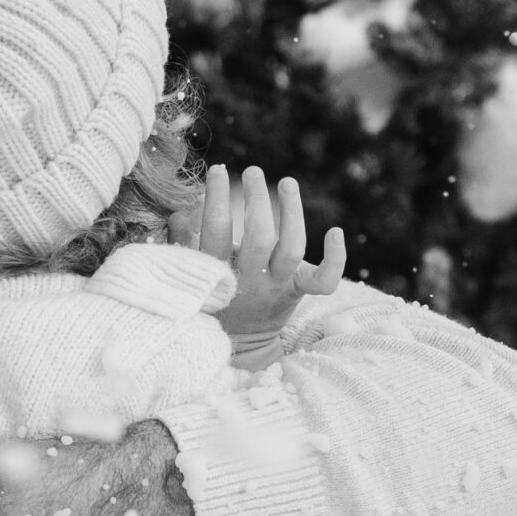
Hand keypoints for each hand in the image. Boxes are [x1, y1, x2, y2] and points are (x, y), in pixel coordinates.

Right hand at [174, 164, 345, 345]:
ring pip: (292, 249)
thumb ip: (182, 244)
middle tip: (253, 172)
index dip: (217, 199)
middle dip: (257, 200)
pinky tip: (335, 231)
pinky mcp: (299, 292)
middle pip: (260, 238)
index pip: (216, 232)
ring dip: (292, 212)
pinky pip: (324, 280)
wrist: (241, 344)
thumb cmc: (213, 299)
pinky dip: (335, 257)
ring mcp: (277, 288)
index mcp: (218, 276)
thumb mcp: (192, 274)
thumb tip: (180, 209)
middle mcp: (250, 282)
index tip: (218, 171)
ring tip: (287, 182)